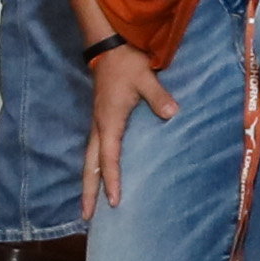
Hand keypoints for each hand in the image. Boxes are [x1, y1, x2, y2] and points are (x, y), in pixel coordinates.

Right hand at [83, 37, 169, 213]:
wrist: (109, 44)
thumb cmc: (127, 62)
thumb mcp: (145, 77)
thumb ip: (159, 97)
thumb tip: (172, 114)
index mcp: (109, 121)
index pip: (109, 157)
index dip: (112, 180)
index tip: (115, 201)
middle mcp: (100, 126)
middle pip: (90, 165)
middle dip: (88, 192)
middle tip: (86, 216)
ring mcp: (98, 123)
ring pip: (90, 159)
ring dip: (89, 182)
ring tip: (89, 205)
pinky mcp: (101, 120)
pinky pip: (95, 150)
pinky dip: (95, 168)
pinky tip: (100, 177)